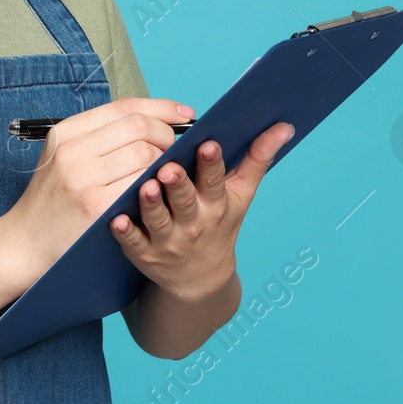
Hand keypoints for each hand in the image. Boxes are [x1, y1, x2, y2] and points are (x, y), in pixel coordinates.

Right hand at [3, 97, 192, 280]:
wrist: (25, 243)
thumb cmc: (54, 199)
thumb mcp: (66, 157)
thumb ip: (102, 137)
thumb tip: (156, 120)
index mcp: (66, 132)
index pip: (125, 107)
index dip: (161, 108)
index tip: (185, 113)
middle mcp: (72, 151)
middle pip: (139, 127)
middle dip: (167, 136)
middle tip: (175, 151)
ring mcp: (83, 179)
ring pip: (145, 154)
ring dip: (165, 162)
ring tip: (165, 173)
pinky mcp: (97, 207)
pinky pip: (142, 185)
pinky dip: (156, 185)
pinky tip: (157, 191)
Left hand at [109, 121, 295, 301]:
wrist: (201, 278)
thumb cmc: (220, 223)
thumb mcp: (242, 194)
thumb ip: (258, 158)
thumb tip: (284, 125)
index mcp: (216, 205)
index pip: (215, 182)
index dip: (212, 164)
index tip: (209, 144)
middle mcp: (194, 224)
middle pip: (185, 201)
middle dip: (178, 185)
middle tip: (169, 168)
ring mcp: (168, 241)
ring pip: (158, 221)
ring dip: (151, 205)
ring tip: (145, 187)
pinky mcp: (145, 254)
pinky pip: (133, 243)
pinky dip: (126, 233)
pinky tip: (118, 219)